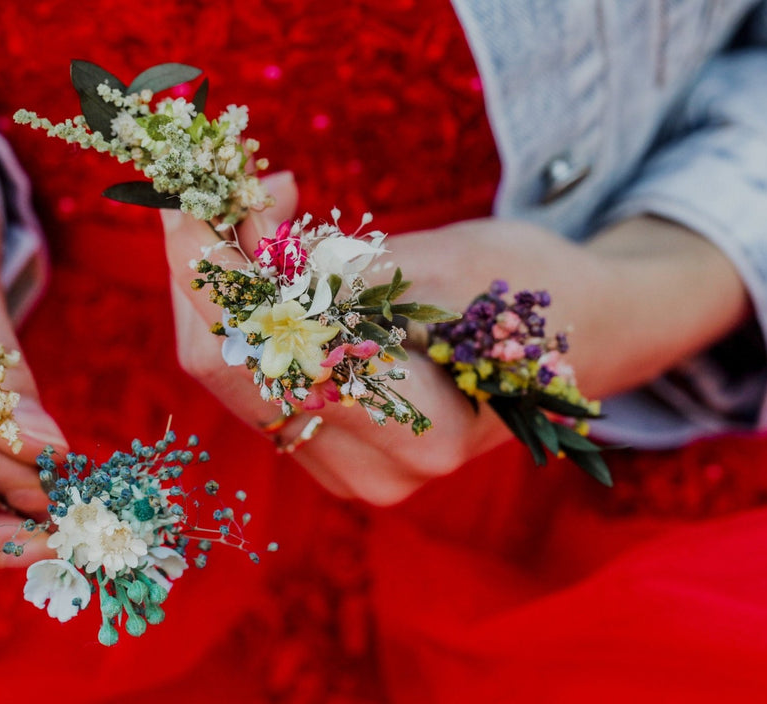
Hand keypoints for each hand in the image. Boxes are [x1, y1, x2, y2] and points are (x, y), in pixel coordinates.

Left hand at [163, 174, 750, 503]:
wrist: (580, 338)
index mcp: (422, 429)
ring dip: (224, 291)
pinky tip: (273, 270)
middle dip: (211, 273)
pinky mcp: (331, 455)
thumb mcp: (443, 258)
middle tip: (226, 197)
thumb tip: (245, 235)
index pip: (275, 347)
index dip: (216, 272)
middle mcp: (377, 470)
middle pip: (232, 367)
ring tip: (264, 219)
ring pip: (232, 374)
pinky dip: (247, 319)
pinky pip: (254, 382)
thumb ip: (335, 262)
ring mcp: (350, 471)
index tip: (187, 202)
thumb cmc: (530, 289)